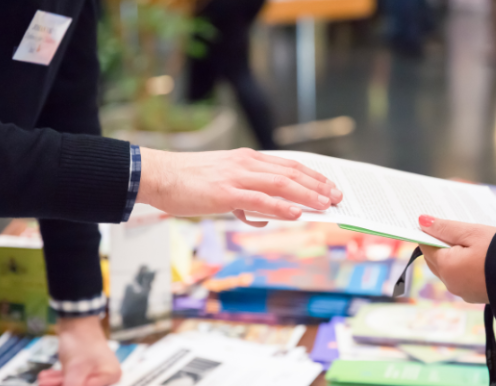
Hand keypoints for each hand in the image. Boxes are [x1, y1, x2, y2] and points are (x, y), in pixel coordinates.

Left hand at [38, 316, 120, 385]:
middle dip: (61, 385)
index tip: (62, 383)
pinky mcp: (82, 368)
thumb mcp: (75, 369)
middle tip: (45, 384)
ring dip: (56, 383)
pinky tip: (46, 376)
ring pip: (73, 383)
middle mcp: (105, 374)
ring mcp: (93, 371)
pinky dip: (58, 377)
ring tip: (43, 380)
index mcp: (111, 375)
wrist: (76, 320)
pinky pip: (69, 377)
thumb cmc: (81, 340)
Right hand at [137, 148, 342, 225]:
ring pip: (281, 184)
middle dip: (318, 185)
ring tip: (326, 205)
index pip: (287, 164)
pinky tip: (296, 213)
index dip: (311, 175)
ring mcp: (237, 176)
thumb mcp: (221, 185)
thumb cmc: (187, 182)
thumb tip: (259, 217)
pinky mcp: (226, 192)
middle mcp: (246, 163)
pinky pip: (259, 199)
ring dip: (307, 195)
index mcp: (246, 159)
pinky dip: (281, 206)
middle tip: (337, 197)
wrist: (159, 175)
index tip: (329, 185)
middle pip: (291, 172)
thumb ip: (243, 199)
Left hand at [419, 215, 495, 303]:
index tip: (435, 220)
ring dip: (453, 254)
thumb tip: (421, 221)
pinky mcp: (476, 295)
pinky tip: (477, 253)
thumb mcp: (473, 233)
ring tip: (467, 238)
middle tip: (451, 226)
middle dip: (440, 243)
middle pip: (435, 259)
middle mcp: (450, 283)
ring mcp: (463, 292)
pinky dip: (464, 264)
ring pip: (449, 268)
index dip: (429, 232)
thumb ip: (445, 228)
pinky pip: (462, 276)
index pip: (425, 246)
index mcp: (446, 267)